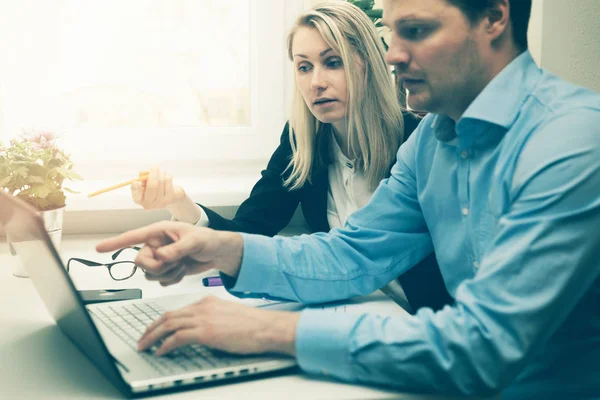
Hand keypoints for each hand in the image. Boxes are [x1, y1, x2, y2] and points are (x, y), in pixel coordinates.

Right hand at [96, 221, 242, 284]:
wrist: (216, 252)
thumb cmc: (207, 240)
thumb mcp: (194, 242)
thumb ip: (177, 249)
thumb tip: (160, 257)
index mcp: (158, 232)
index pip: (133, 237)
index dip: (115, 243)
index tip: (99, 249)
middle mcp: (155, 245)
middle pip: (140, 262)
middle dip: (156, 267)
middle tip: (174, 263)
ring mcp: (159, 258)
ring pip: (150, 274)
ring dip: (168, 273)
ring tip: (183, 264)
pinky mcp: (165, 270)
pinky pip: (160, 281)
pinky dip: (173, 279)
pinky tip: (183, 270)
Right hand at [132, 167, 202, 223]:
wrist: (171, 197)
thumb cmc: (155, 188)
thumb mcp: (146, 182)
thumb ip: (142, 177)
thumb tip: (144, 172)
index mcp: (139, 200)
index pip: (136, 196)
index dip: (135, 189)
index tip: (136, 182)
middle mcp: (149, 204)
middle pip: (152, 186)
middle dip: (153, 174)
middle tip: (155, 167)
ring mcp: (160, 203)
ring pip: (161, 181)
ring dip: (161, 174)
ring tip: (162, 175)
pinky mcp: (170, 199)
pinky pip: (168, 181)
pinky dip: (168, 176)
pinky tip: (167, 178)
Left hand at [138, 296, 299, 355]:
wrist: (266, 327)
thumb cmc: (253, 324)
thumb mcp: (228, 315)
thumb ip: (212, 318)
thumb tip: (202, 331)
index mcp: (208, 301)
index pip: (178, 310)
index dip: (161, 320)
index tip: (154, 329)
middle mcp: (202, 307)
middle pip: (168, 316)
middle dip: (151, 328)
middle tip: (142, 339)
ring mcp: (203, 318)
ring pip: (169, 325)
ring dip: (153, 337)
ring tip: (145, 346)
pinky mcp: (206, 332)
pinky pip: (178, 337)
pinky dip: (166, 345)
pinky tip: (161, 351)